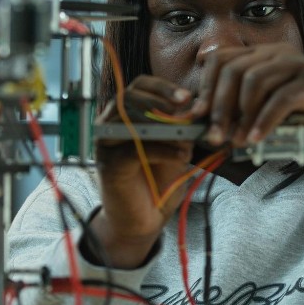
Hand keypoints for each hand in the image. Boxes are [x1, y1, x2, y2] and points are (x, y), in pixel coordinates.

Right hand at [90, 75, 195, 267]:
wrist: (143, 218)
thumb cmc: (157, 180)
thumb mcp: (176, 147)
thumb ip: (183, 128)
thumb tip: (197, 109)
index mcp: (126, 114)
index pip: (140, 86)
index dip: (162, 87)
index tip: (187, 97)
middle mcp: (110, 124)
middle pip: (130, 97)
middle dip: (161, 101)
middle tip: (186, 110)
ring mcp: (105, 144)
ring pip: (130, 120)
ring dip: (163, 127)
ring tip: (187, 140)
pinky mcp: (108, 165)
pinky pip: (134, 150)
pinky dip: (162, 151)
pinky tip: (181, 158)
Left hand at [191, 42, 303, 190]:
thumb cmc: (295, 122)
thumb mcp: (258, 114)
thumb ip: (233, 111)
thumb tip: (198, 119)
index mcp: (260, 54)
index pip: (221, 60)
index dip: (205, 88)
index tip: (197, 116)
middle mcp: (277, 52)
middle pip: (234, 70)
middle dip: (220, 106)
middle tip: (215, 136)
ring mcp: (297, 63)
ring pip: (255, 81)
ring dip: (241, 115)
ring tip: (237, 141)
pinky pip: (280, 98)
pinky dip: (264, 121)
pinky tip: (255, 139)